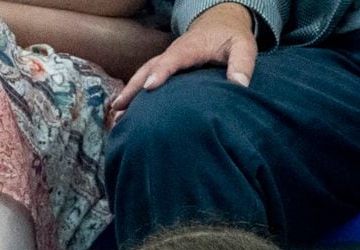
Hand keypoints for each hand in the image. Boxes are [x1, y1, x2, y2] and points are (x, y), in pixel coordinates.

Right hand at [109, 3, 256, 122]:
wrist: (220, 25)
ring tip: (116, 114)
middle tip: (119, 107)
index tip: (150, 87)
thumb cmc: (232, 38)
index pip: (173, 59)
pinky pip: (144, 79)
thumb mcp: (244, 47)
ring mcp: (165, 60)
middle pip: (148, 68)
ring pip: (142, 75)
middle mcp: (172, 53)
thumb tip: (239, 85)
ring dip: (128, 93)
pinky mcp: (162, 68)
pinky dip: (133, 94)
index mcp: (190, 48)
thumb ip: (242, 64)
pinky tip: (124, 112)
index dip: (161, 72)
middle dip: (133, 87)